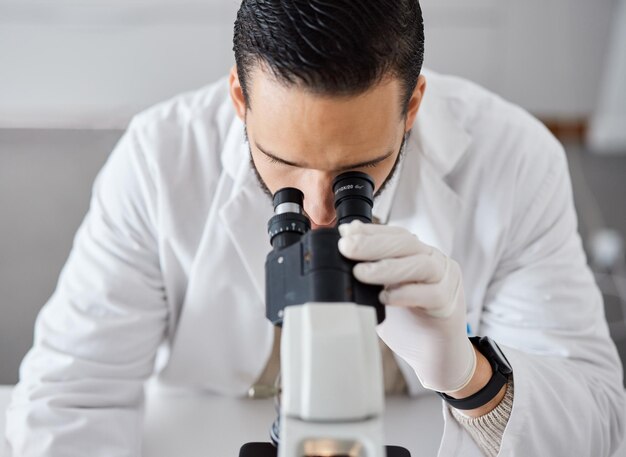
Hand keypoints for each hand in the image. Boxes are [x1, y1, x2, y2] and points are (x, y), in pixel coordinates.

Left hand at [338, 220, 475, 392]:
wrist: (435, 358)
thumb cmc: (408, 325)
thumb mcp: (381, 294)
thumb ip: (367, 276)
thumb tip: (338, 257)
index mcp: (419, 255)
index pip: (396, 234)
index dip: (371, 231)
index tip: (345, 233)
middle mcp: (435, 263)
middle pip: (407, 243)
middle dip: (373, 243)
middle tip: (346, 248)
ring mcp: (446, 282)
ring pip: (422, 264)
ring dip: (388, 267)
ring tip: (360, 273)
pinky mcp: (449, 306)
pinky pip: (431, 294)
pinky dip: (405, 294)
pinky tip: (385, 298)